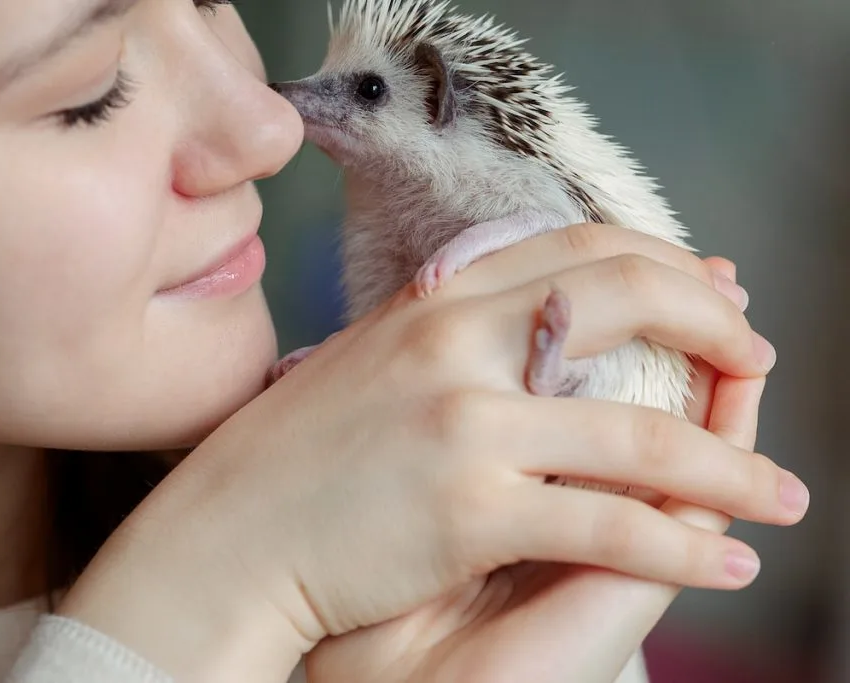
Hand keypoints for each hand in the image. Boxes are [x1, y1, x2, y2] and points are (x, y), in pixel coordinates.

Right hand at [58, 225, 804, 682]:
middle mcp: (454, 342)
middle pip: (626, 300)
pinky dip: (683, 549)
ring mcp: (465, 423)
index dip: (664, 264)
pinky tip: (727, 564)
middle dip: (717, 326)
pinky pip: (610, 524)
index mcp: (434, 301)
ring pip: (643, 434)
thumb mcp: (368, 363)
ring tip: (784, 496)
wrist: (221, 538)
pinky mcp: (469, 508)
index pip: (578, 247)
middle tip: (761, 356)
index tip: (711, 292)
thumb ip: (445, 331)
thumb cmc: (291, 460)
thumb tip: (522, 321)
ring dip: (733, 467)